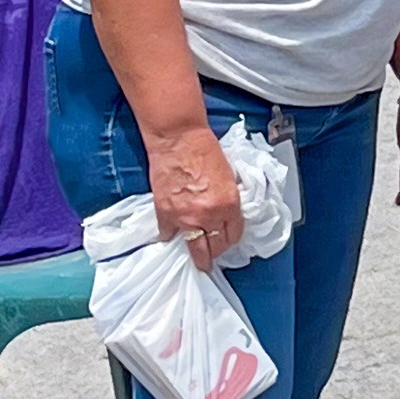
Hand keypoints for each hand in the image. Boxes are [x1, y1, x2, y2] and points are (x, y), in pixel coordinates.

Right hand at [145, 122, 244, 265]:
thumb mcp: (228, 177)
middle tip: (212, 259)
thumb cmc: (205, 150)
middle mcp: (209, 215)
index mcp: (230, 205)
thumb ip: (227, 200)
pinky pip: (168, 235)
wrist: (178, 138)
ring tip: (198, 260)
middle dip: (215, 254)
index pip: (234, 235)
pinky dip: (171, 235)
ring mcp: (185, 217)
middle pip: (216, 247)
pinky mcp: (165, 213)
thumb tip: (224, 215)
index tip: (227, 241)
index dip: (231, 239)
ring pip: (194, 248)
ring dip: (197, 254)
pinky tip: (173, 236)